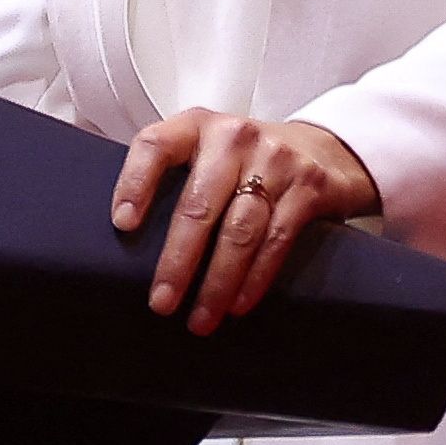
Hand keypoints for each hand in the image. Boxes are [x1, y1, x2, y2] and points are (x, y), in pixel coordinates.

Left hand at [111, 110, 380, 334]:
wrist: (323, 148)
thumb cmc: (246, 160)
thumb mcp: (207, 151)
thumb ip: (176, 176)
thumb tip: (128, 239)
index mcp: (196, 126)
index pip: (155, 146)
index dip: (135, 183)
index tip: (123, 225)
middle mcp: (234, 137)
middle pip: (198, 205)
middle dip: (177, 261)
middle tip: (161, 303)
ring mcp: (275, 160)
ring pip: (239, 231)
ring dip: (216, 283)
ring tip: (200, 318)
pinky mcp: (309, 187)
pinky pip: (276, 241)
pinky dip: (254, 278)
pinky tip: (237, 305)